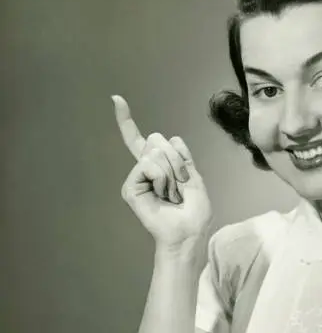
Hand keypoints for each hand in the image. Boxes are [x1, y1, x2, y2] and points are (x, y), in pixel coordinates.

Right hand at [112, 95, 212, 247]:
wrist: (188, 231)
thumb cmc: (194, 211)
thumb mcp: (194, 176)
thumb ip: (181, 156)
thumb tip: (165, 136)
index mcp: (160, 166)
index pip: (143, 140)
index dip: (127, 121)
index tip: (116, 100)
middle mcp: (145, 168)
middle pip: (158, 140)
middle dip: (177, 160)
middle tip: (180, 185)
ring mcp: (136, 177)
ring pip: (156, 153)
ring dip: (173, 172)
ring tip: (173, 194)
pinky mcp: (130, 187)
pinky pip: (149, 166)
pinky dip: (162, 178)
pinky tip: (163, 194)